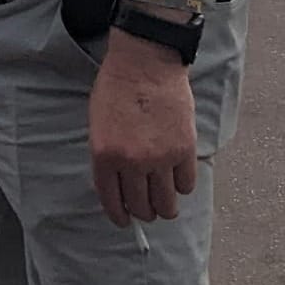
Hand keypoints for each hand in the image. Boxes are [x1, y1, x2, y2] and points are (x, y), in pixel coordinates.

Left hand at [87, 31, 196, 226]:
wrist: (144, 63)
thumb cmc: (116, 89)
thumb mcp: (97, 123)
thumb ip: (105, 156)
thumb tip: (116, 186)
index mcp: (105, 155)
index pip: (112, 201)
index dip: (119, 216)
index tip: (124, 221)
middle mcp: (132, 162)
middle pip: (142, 207)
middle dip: (143, 212)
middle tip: (146, 208)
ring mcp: (160, 158)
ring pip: (167, 204)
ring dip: (165, 207)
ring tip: (165, 201)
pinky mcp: (184, 151)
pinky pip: (186, 185)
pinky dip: (182, 186)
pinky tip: (177, 178)